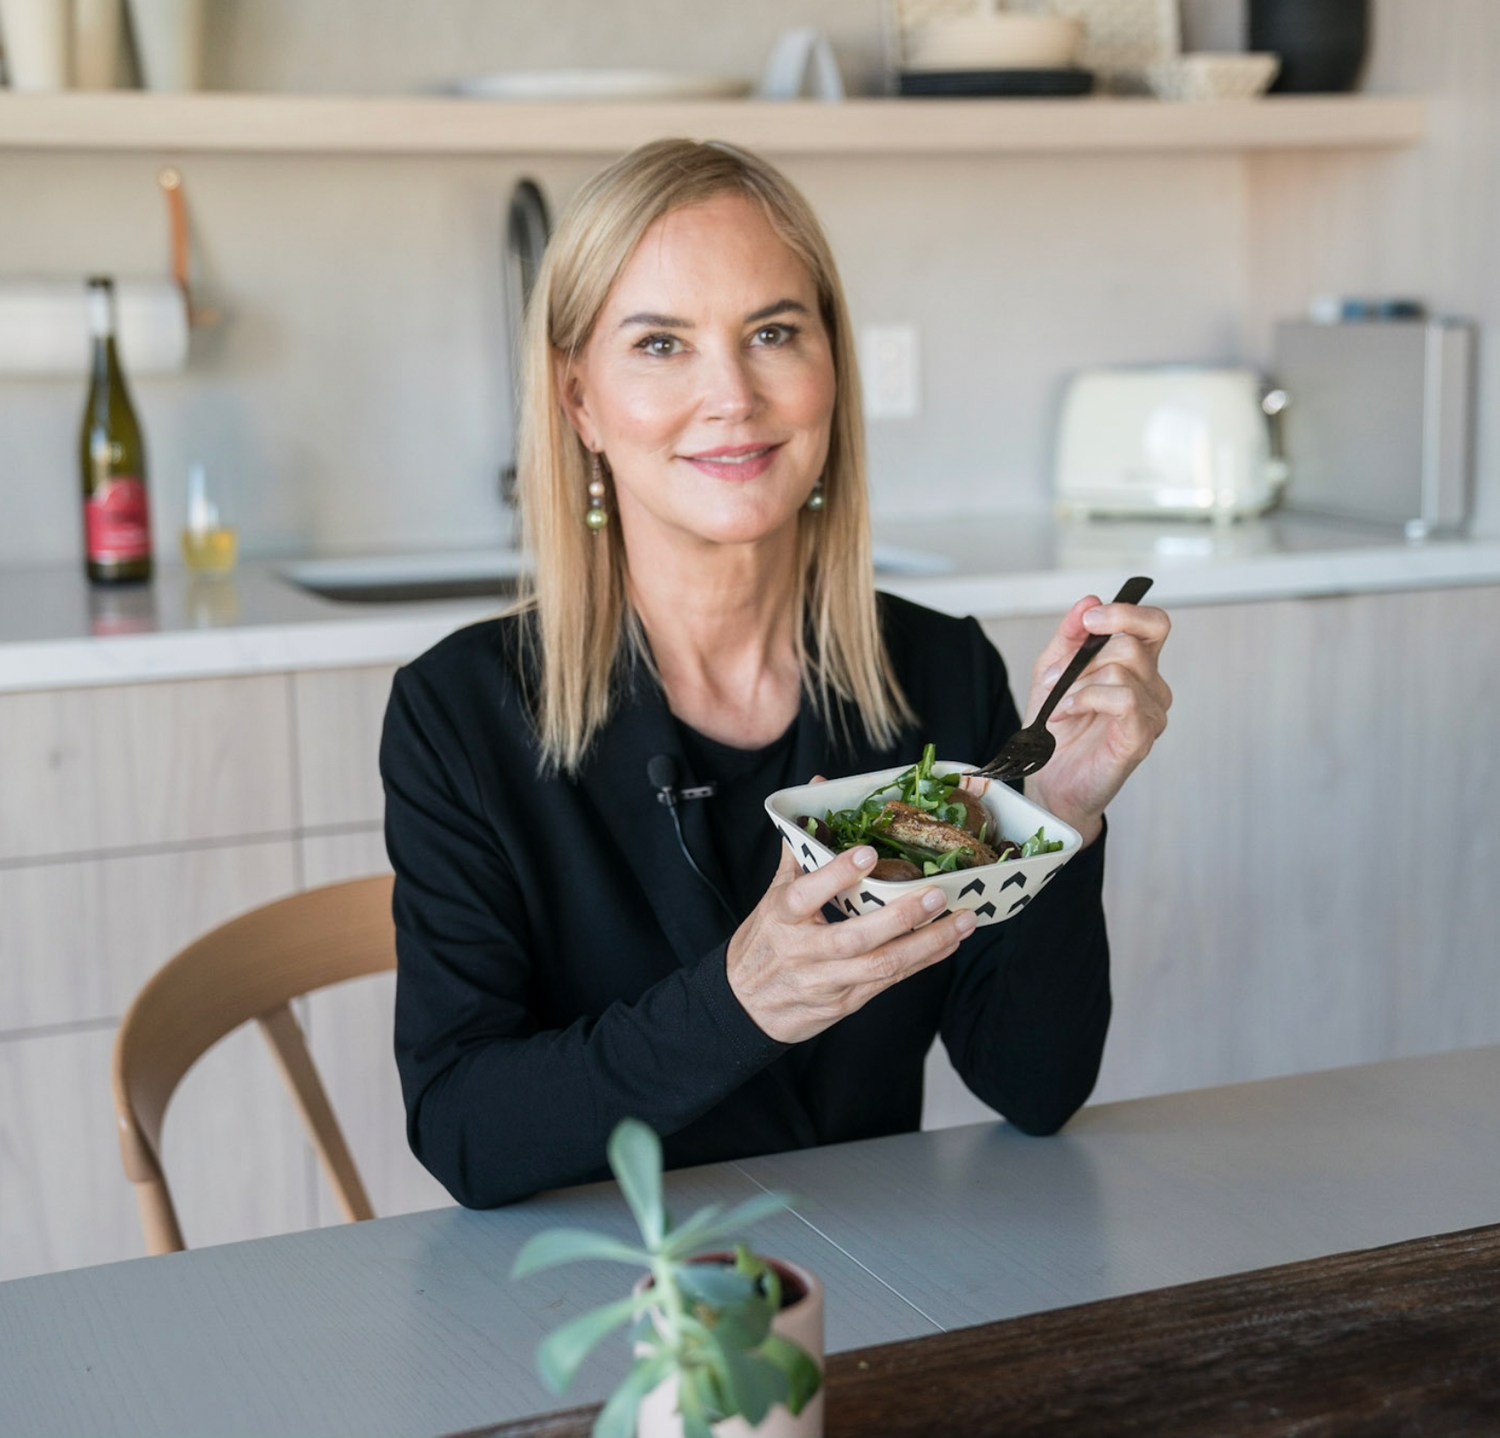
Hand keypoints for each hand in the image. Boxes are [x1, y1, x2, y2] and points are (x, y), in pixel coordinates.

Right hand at [727, 841, 976, 1044]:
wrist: (745, 1006)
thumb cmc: (763, 942)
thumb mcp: (771, 896)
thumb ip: (800, 849)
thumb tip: (815, 792)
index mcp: (781, 917)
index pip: (805, 894)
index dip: (836, 874)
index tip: (868, 852)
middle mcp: (803, 951)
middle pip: (854, 938)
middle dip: (900, 917)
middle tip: (936, 894)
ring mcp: (827, 981)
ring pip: (880, 965)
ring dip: (926, 943)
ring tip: (962, 921)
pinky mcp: (846, 1002)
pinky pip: (890, 981)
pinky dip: (923, 961)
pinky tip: (949, 943)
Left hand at [1021, 595, 1171, 844]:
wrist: (1049, 780)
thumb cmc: (1056, 729)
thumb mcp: (1052, 672)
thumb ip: (1070, 636)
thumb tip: (1089, 601)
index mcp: (1136, 666)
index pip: (1154, 624)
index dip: (1126, 612)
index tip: (1091, 619)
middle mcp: (1152, 687)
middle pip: (1132, 644)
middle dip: (1084, 658)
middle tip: (1056, 680)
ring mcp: (1151, 713)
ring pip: (1123, 670)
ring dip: (1076, 685)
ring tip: (1057, 706)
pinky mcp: (1141, 737)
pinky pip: (1124, 699)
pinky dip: (1085, 699)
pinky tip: (1065, 714)